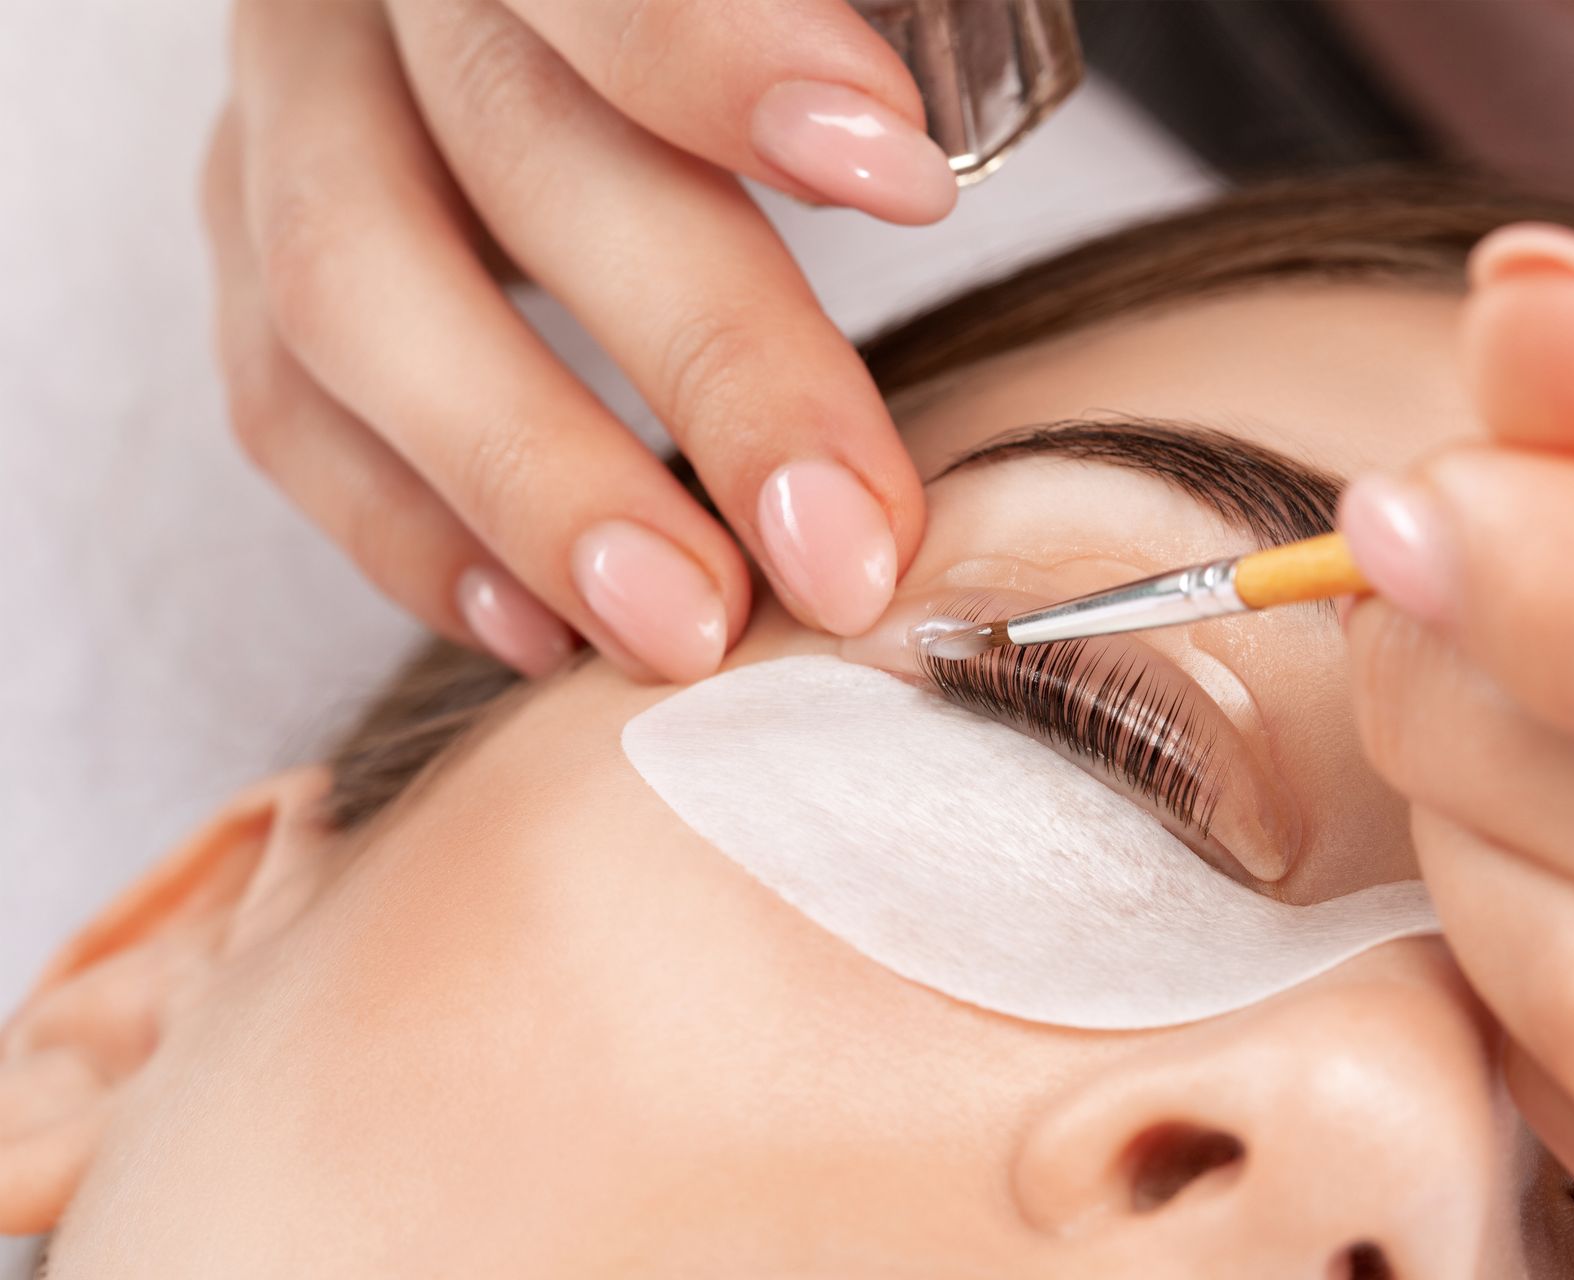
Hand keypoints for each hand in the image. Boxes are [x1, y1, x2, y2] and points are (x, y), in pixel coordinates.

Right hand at [201, 0, 952, 680]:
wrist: (521, 38)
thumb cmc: (717, 32)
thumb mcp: (791, 19)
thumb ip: (800, 53)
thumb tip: (924, 169)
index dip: (724, 57)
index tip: (904, 182)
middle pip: (515, 144)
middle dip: (704, 358)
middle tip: (840, 543)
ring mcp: (286, 110)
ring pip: (350, 292)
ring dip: (534, 486)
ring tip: (683, 629)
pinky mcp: (243, 240)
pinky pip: (282, 405)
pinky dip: (410, 532)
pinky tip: (542, 628)